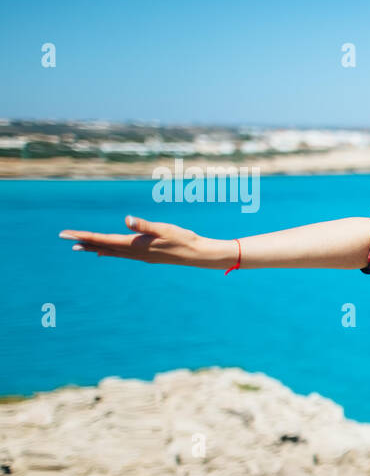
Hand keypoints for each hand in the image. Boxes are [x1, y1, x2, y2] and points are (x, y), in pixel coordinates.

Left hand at [59, 216, 235, 269]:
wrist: (197, 254)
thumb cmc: (182, 239)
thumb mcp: (164, 228)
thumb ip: (145, 225)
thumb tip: (127, 220)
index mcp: (134, 244)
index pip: (103, 240)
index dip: (84, 236)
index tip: (67, 235)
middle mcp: (133, 252)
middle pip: (103, 247)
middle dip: (84, 242)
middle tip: (65, 239)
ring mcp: (139, 255)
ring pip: (110, 251)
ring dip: (94, 248)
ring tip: (79, 247)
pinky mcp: (145, 255)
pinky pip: (120, 253)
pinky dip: (108, 251)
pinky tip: (104, 252)